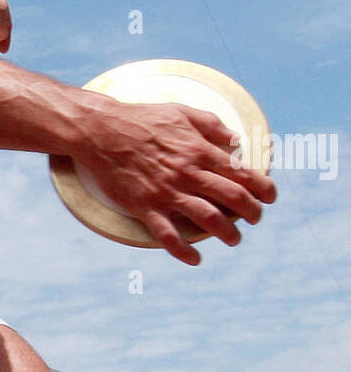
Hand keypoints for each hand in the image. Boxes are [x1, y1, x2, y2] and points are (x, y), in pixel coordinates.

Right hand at [79, 99, 277, 264]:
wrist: (102, 131)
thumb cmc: (142, 119)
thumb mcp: (182, 111)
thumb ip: (213, 126)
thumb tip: (236, 140)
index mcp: (200, 151)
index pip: (243, 173)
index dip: (263, 188)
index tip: (270, 197)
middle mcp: (188, 174)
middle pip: (233, 198)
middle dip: (251, 212)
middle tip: (255, 219)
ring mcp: (167, 193)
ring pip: (208, 218)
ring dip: (227, 233)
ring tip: (234, 240)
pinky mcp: (145, 207)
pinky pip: (168, 235)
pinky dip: (183, 251)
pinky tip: (195, 259)